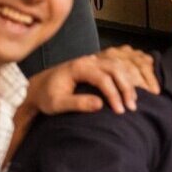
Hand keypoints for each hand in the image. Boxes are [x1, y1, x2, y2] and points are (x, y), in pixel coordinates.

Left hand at [23, 46, 158, 116]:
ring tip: (132, 102)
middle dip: (126, 88)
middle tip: (131, 107)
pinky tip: (129, 93)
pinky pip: (117, 68)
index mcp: (78, 67)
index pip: (103, 78)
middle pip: (115, 69)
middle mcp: (88, 60)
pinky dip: (126, 79)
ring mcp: (94, 61)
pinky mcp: (97, 65)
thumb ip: (77, 103)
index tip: (119, 110)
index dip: (113, 94)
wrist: (39, 87)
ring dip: (128, 83)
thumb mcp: (57, 104)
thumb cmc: (46, 97)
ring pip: (119, 66)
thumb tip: (100, 104)